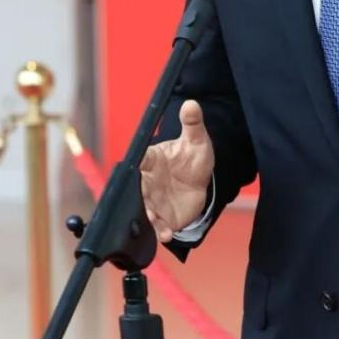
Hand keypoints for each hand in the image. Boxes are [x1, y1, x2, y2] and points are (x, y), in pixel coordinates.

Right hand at [140, 99, 213, 242]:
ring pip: (142, 210)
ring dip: (146, 218)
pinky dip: (159, 231)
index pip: (139, 162)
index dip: (137, 166)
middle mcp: (146, 182)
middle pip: (135, 190)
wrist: (203, 182)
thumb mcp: (197, 140)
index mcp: (150, 160)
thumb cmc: (193, 158)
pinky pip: (156, 227)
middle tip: (144, 202)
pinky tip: (166, 234)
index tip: (138, 169)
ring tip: (154, 221)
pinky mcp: (161, 218)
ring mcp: (151, 201)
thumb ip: (193, 123)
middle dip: (137, 198)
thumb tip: (192, 104)